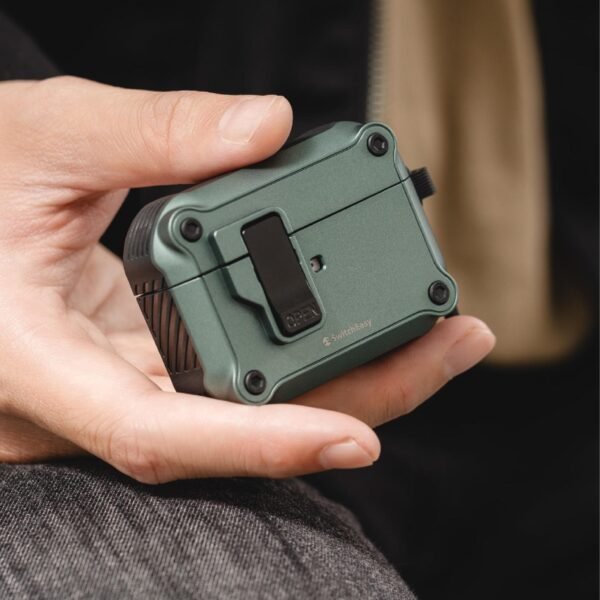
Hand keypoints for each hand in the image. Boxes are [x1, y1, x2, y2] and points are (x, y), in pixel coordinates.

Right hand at [0, 76, 494, 481]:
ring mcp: (123, 384)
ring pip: (248, 407)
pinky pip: (237, 376)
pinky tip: (361, 321)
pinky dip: (305, 355)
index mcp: (41, 365)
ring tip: (432, 331)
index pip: (155, 432)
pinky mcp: (145, 362)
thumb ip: (152, 132)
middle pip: (235, 427)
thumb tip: (263, 127)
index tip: (355, 437)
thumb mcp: (43, 138)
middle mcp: (91, 394)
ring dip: (346, 377)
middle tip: (449, 343)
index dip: (257, 445)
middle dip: (355, 397)